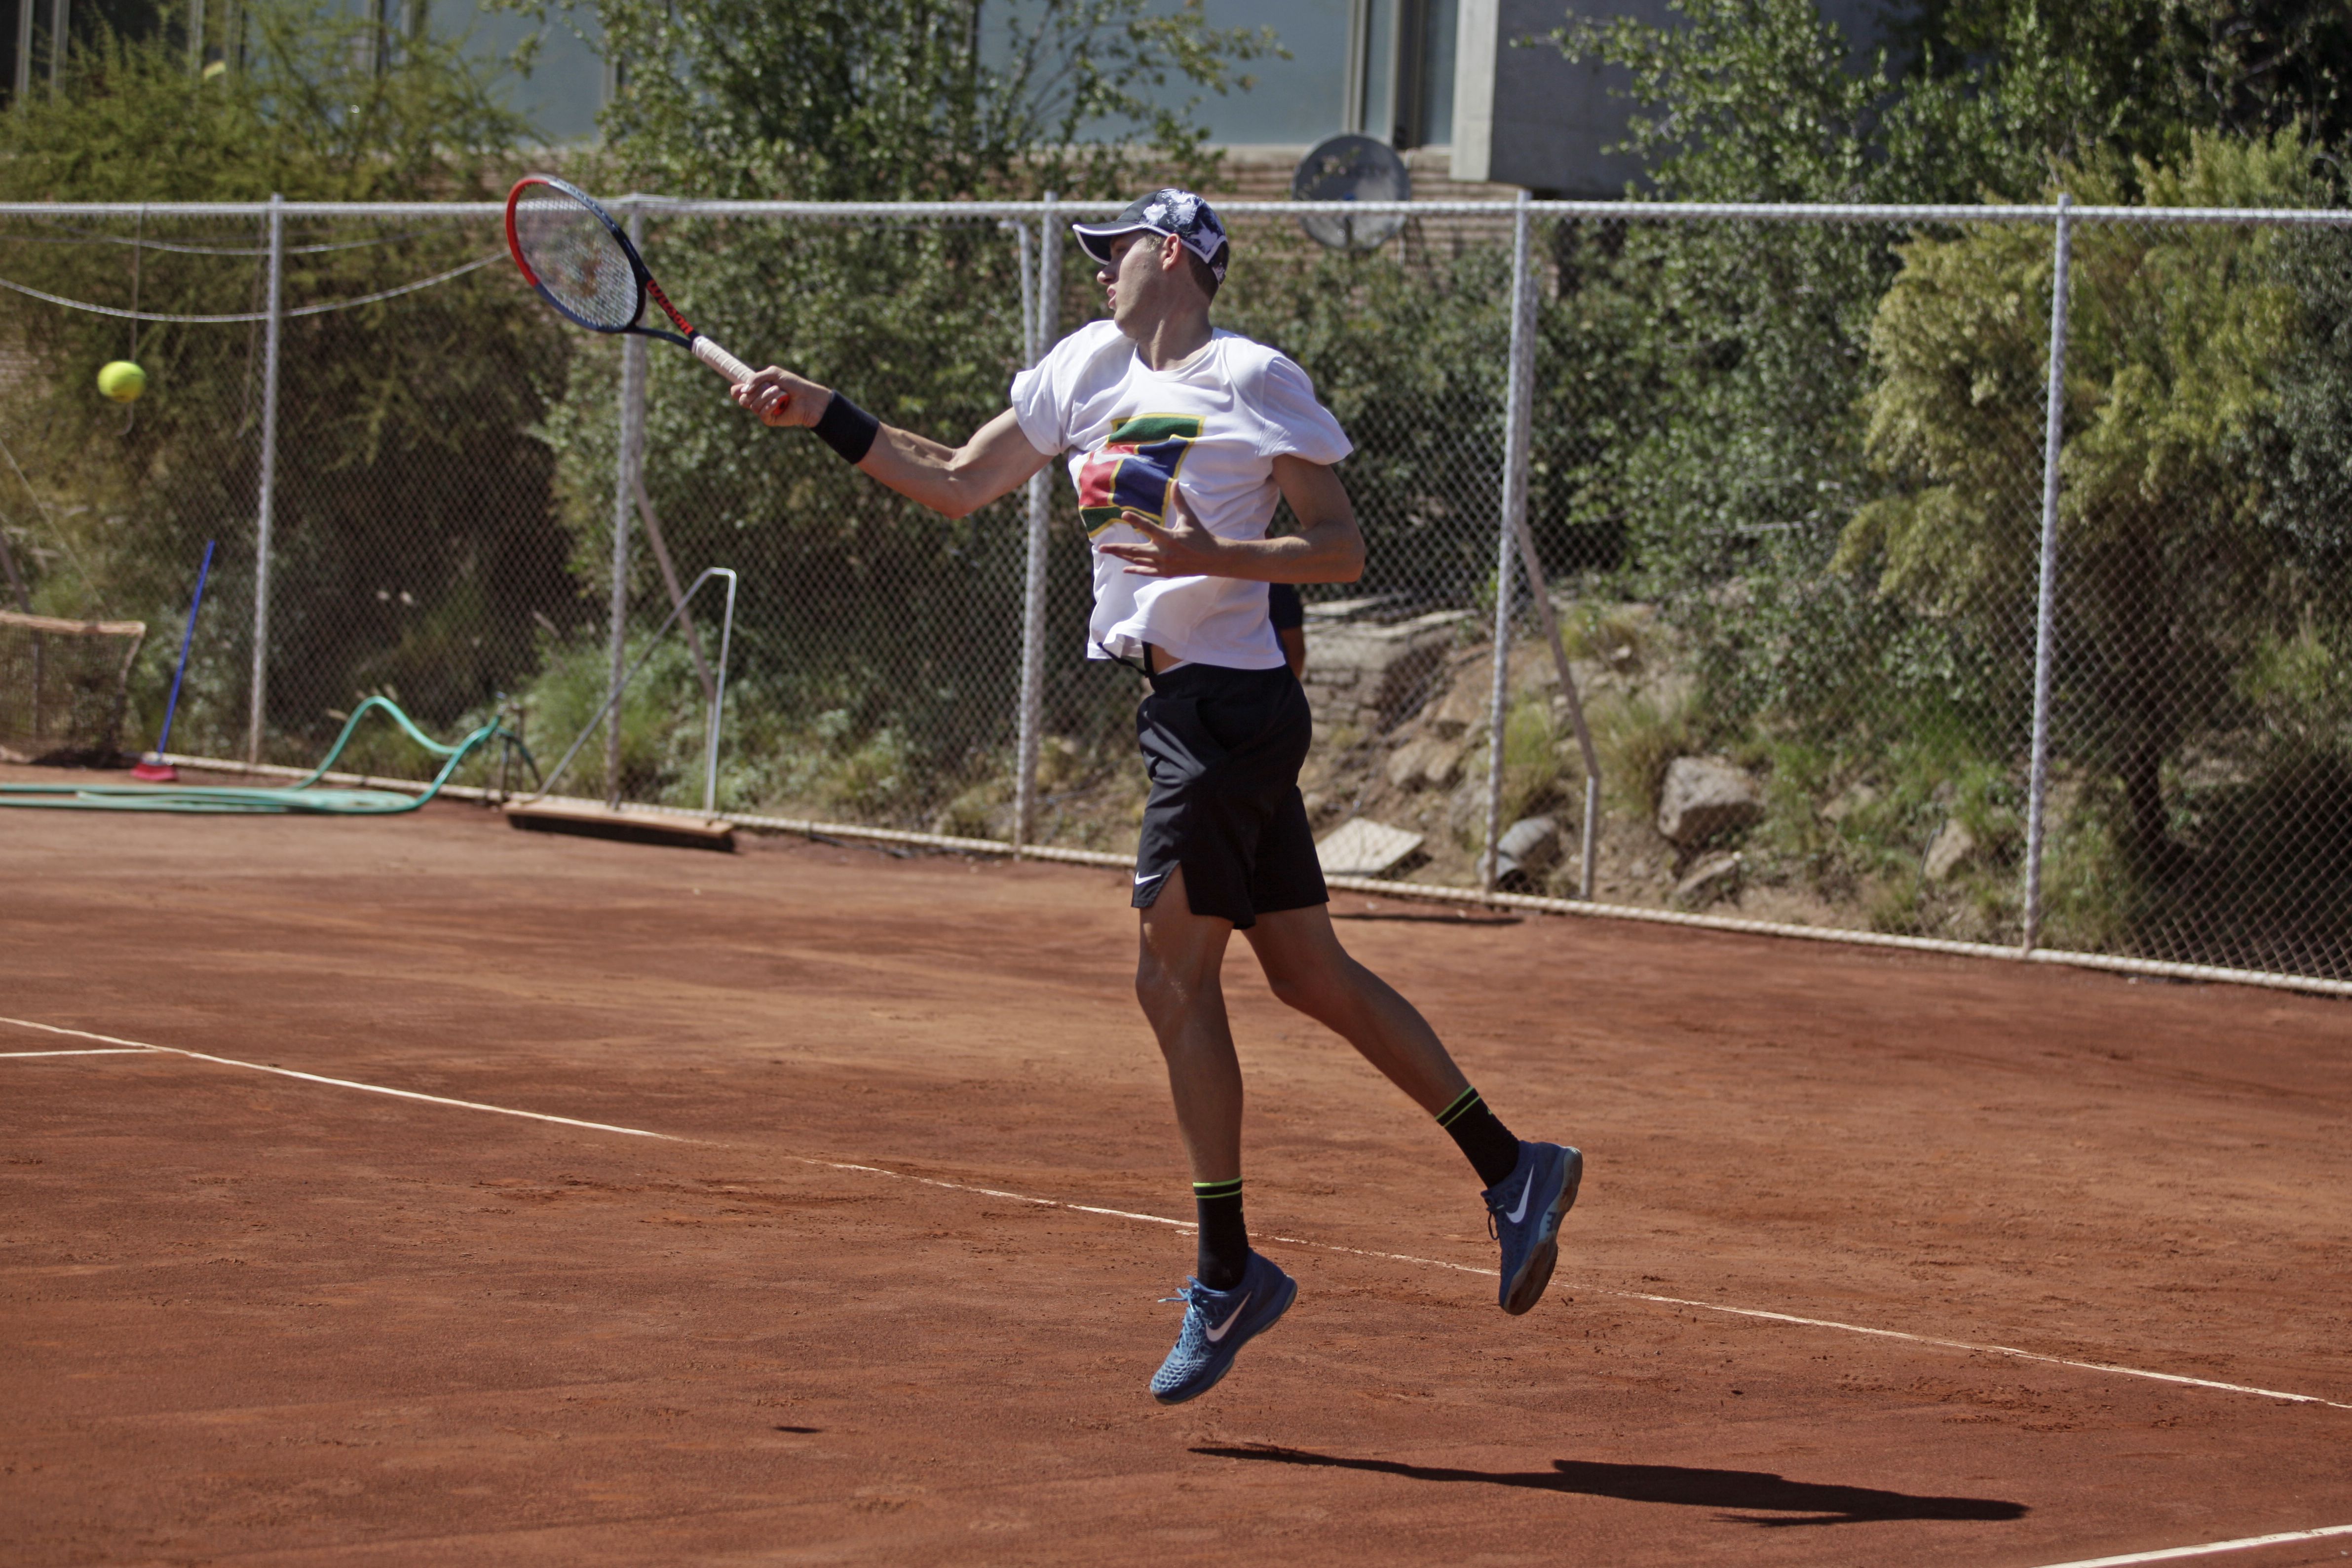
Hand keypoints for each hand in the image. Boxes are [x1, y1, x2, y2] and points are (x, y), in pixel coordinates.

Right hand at [732, 366, 828, 428]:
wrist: (808, 397)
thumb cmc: (793, 384)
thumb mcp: (773, 374)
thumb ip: (755, 378)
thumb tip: (742, 390)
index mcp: (756, 388)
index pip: (737, 392)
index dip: (736, 391)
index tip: (741, 388)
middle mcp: (758, 400)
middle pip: (743, 400)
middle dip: (755, 391)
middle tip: (771, 386)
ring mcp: (764, 410)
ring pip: (753, 406)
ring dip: (765, 396)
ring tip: (778, 391)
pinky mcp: (771, 419)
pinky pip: (762, 414)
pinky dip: (768, 406)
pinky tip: (777, 402)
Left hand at [1097, 485, 1228, 577]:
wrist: (1213, 559)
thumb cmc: (1201, 536)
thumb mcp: (1190, 518)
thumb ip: (1179, 501)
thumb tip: (1175, 482)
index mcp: (1169, 537)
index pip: (1149, 527)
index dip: (1136, 520)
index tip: (1123, 513)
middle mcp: (1164, 553)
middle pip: (1134, 550)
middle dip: (1116, 549)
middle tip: (1100, 548)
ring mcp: (1163, 565)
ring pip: (1137, 561)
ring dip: (1122, 556)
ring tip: (1109, 553)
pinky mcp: (1166, 572)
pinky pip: (1146, 571)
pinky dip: (1135, 570)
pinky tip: (1125, 569)